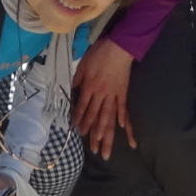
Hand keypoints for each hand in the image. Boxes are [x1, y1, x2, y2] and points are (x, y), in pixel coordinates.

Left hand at [71, 40, 136, 156]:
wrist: (118, 47)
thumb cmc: (98, 54)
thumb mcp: (82, 65)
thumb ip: (77, 79)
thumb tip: (72, 91)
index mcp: (89, 86)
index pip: (83, 107)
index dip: (79, 119)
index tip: (77, 130)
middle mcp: (101, 93)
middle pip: (96, 116)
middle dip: (93, 132)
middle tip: (93, 148)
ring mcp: (113, 94)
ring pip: (109, 116)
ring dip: (106, 131)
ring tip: (104, 143)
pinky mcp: (123, 91)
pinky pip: (123, 107)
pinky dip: (122, 117)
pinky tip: (122, 128)